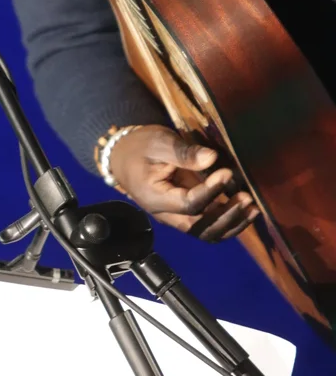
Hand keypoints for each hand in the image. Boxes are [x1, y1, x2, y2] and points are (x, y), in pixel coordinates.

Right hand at [108, 125, 259, 241]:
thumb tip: (211, 158)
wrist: (124, 156)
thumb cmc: (140, 146)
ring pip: (207, 232)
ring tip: (251, 207)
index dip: (210, 192)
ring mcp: (177, 217)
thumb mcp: (158, 142)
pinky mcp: (186, 213)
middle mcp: (166, 215)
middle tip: (245, 196)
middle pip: (200, 227)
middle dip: (226, 215)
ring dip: (231, 223)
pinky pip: (209, 226)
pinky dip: (229, 223)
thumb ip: (183, 152)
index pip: (188, 203)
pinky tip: (246, 211)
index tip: (226, 172)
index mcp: (155, 197)